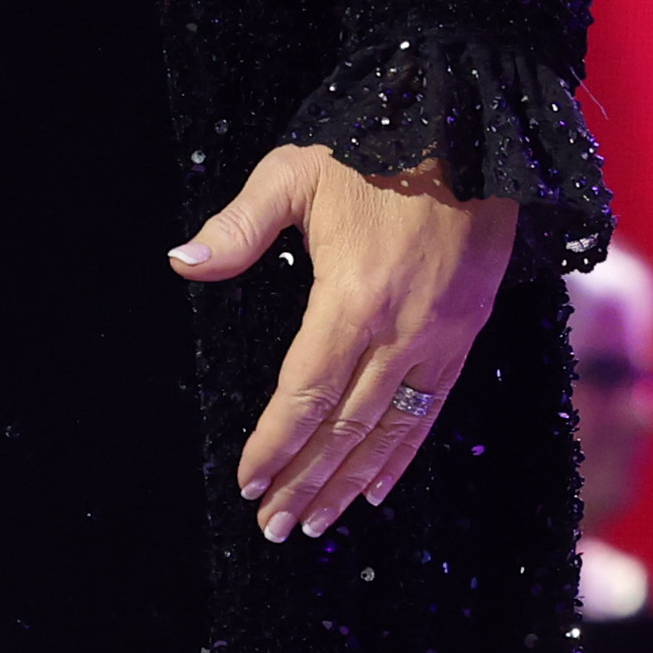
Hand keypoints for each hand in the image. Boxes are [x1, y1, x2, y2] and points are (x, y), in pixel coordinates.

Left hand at [171, 144, 516, 540]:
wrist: (470, 126)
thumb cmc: (371, 145)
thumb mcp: (295, 172)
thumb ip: (239, 224)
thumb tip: (182, 263)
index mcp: (354, 297)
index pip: (306, 392)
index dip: (276, 443)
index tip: (247, 481)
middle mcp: (400, 331)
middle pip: (346, 426)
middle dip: (307, 481)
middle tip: (274, 527)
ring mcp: (439, 337)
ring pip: (390, 430)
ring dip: (350, 482)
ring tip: (316, 525)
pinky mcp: (466, 332)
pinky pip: (431, 411)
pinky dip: (402, 454)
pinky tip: (378, 487)